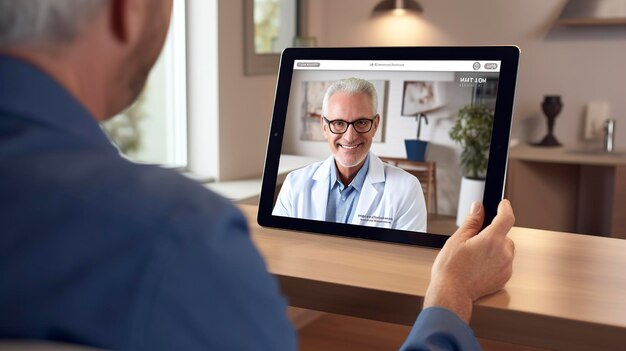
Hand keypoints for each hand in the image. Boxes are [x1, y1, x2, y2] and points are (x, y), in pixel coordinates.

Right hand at [423, 199, 514, 323]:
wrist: (451, 293)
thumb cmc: (450, 269)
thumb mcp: (457, 240)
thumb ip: (472, 222)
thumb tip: (477, 208)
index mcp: (491, 240)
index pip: (506, 218)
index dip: (505, 208)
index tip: (503, 204)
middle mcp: (503, 253)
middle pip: (505, 236)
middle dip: (493, 235)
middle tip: (476, 242)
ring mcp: (505, 267)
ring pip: (505, 251)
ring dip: (495, 249)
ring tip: (475, 257)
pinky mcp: (504, 278)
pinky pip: (504, 264)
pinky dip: (495, 262)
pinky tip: (479, 267)